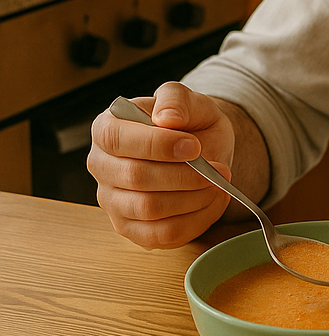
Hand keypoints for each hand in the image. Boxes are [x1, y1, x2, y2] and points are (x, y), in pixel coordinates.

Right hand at [88, 82, 235, 248]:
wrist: (203, 147)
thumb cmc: (189, 122)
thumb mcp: (190, 100)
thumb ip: (176, 100)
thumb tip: (166, 117)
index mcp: (107, 129)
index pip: (118, 140)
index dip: (158, 145)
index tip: (194, 146)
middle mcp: (102, 167)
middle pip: (136, 179)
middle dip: (185, 175)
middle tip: (219, 169)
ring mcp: (113, 202)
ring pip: (149, 210)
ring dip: (193, 198)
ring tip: (219, 183)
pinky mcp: (132, 229)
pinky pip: (161, 236)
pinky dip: (195, 220)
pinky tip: (212, 200)